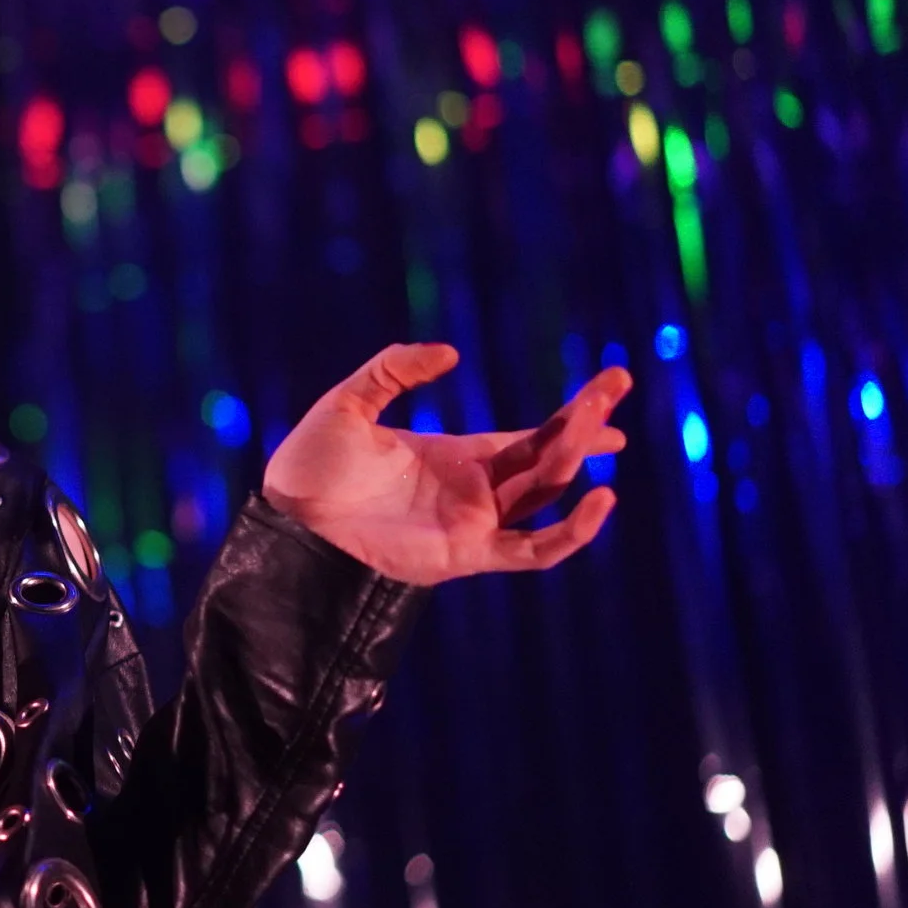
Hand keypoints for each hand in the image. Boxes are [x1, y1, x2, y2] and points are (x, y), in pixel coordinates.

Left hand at [261, 343, 631, 585]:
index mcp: (455, 456)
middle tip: (618, 381)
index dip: (572, 417)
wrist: (289, 519)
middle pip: (548, 458)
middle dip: (585, 423)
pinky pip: (534, 550)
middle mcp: (474, 490)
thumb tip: (451, 353)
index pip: (529, 436)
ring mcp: (474, 523)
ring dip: (577, 462)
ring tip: (606, 431)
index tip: (611, 390)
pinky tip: (597, 499)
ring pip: (546, 494)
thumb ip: (395, 368)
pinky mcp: (467, 554)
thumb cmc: (312, 464)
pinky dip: (572, 532)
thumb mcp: (351, 401)